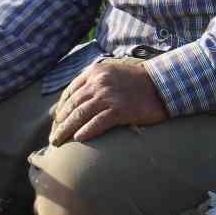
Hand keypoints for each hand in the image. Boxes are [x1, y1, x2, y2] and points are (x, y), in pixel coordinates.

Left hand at [49, 57, 168, 145]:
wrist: (162, 83)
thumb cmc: (138, 81)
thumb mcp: (112, 73)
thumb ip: (95, 82)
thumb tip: (77, 101)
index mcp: (94, 72)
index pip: (70, 92)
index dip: (60, 108)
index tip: (56, 121)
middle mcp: (98, 82)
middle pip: (72, 105)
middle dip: (59, 123)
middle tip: (53, 137)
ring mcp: (109, 96)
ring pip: (80, 115)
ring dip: (66, 130)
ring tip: (58, 142)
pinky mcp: (120, 110)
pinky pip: (97, 123)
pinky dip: (86, 131)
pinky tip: (78, 139)